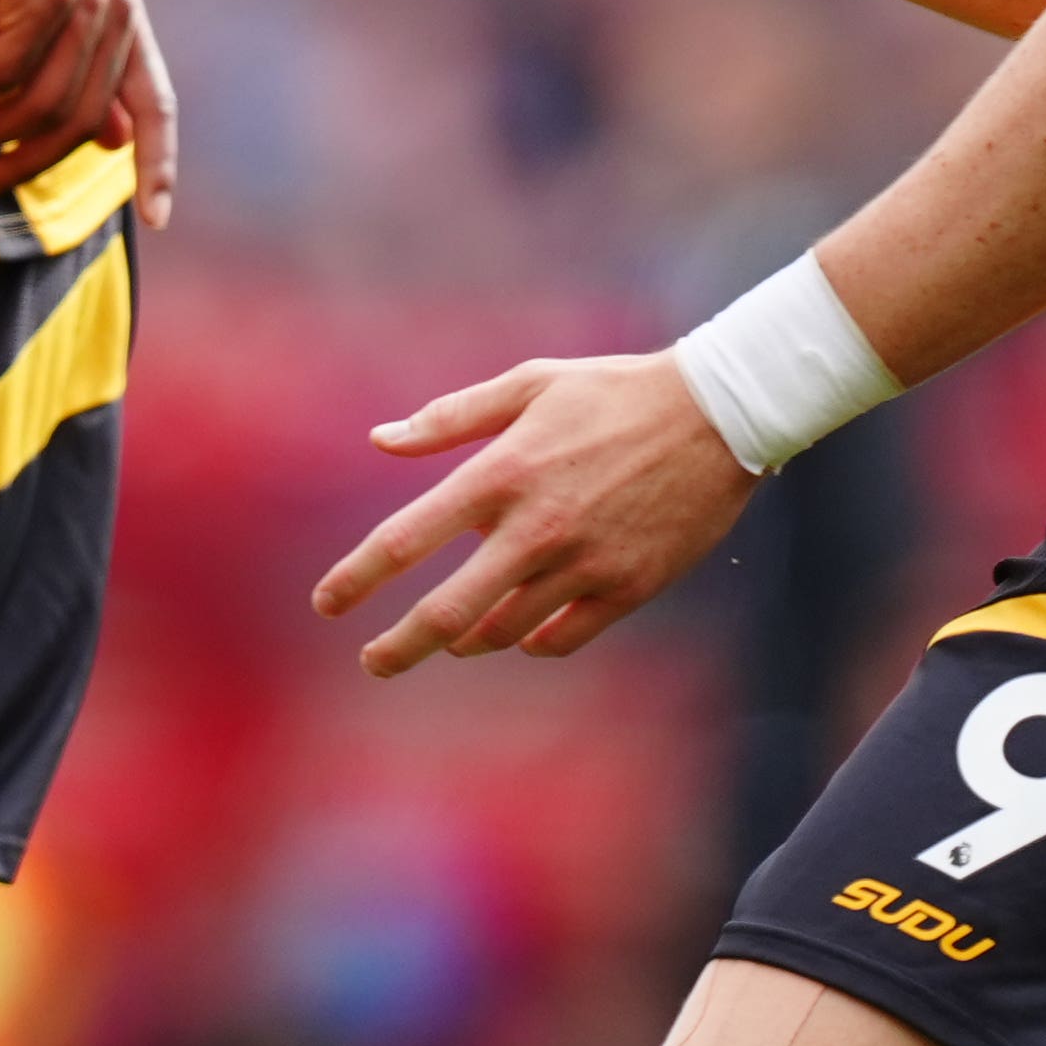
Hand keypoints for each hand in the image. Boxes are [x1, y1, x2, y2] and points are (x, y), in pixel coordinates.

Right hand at [0, 0, 178, 226]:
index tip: (160, 218)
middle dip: (29, 164)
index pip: (158, 105)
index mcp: (127, 18)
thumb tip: (114, 140)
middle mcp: (117, 10)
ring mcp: (84, 1)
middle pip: (80, 120)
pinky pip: (3, 75)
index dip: (161, 164)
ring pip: (42, 105)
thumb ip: (79, 73)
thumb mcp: (42, 15)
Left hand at [312, 349, 755, 673]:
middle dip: (399, 647)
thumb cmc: (612, 391)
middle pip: (447, 612)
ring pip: (504, 631)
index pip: (405, 539)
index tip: (326, 605)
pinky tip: (521, 633)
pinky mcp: (628, 587)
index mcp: (499, 474)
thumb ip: (449, 417)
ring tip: (453, 636)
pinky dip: (532, 641)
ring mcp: (583, 564)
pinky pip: (563, 637)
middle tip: (372, 662)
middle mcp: (534, 528)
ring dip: (469, 638)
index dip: (356, 578)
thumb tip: (381, 440)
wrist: (718, 416)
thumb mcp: (527, 384)